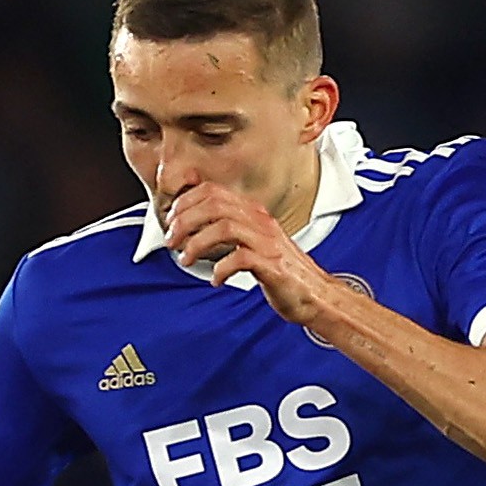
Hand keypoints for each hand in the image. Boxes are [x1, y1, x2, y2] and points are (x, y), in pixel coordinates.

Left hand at [158, 183, 341, 325]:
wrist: (314, 294)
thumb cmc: (281, 271)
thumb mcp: (252, 241)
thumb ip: (229, 228)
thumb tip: (195, 222)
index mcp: (253, 212)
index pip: (213, 191)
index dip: (185, 202)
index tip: (171, 220)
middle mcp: (260, 221)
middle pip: (214, 205)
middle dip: (185, 222)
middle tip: (172, 241)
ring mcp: (267, 242)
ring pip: (224, 227)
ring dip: (197, 243)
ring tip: (186, 259)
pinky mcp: (273, 265)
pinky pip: (240, 258)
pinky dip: (221, 269)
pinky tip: (215, 279)